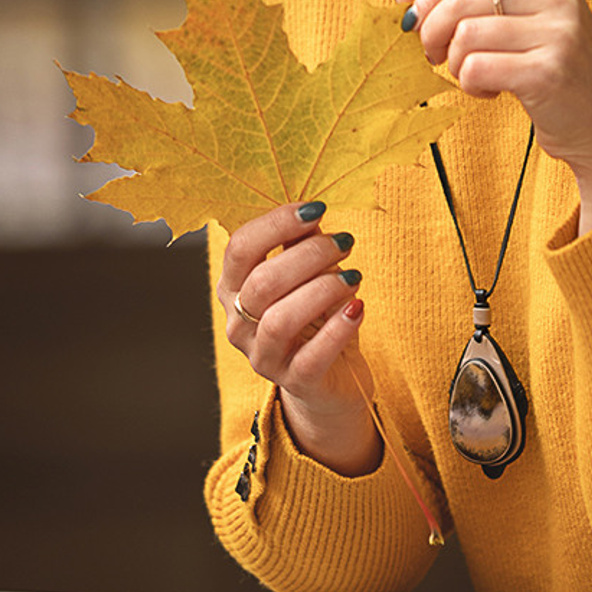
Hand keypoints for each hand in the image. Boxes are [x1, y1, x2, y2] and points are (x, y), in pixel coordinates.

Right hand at [216, 202, 380, 475]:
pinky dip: (337, 330)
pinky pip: (311, 358)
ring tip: (355, 276)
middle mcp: (239, 323)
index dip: (276, 223)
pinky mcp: (294, 383)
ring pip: (280, 320)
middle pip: (262, 282)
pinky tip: (357, 308)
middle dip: (308, 255)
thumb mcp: (306, 276)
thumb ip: (300, 245)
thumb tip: (311, 214)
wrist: (329, 378)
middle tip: (344, 243)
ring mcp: (263, 357)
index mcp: (234, 288)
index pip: (240, 248)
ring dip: (322, 290)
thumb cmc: (315, 317)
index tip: (316, 209)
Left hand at [399, 0, 591, 234]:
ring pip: (464, 35)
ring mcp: (558, 32)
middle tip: (436, 56)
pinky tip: (490, 92)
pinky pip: (476, 68)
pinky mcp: (549, 72)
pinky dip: (471, 85)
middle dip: (432, 31)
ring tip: (472, 76)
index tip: (420, 23)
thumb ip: (462, 2)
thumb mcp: (515, 26)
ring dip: (455, 63)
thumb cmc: (555, 72)